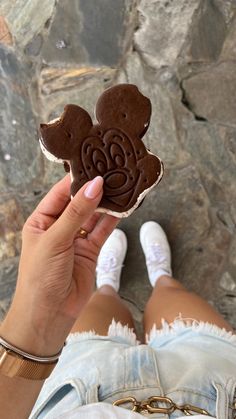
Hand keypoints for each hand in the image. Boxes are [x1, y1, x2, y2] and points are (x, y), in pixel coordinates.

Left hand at [0, 175, 118, 355]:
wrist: (49, 315)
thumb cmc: (40, 277)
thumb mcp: (55, 240)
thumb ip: (76, 212)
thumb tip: (94, 185)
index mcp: (41, 221)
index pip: (60, 193)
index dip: (77, 179)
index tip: (95, 165)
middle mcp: (59, 228)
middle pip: (79, 202)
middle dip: (94, 189)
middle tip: (113, 173)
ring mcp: (76, 239)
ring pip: (94, 216)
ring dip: (106, 203)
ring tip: (121, 186)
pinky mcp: (90, 251)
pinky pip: (103, 231)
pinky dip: (113, 220)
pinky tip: (123, 208)